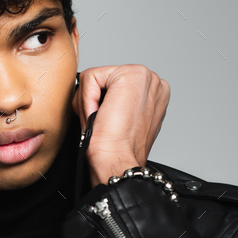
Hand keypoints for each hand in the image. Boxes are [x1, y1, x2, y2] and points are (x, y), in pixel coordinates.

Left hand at [73, 65, 169, 187]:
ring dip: (87, 104)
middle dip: (91, 103)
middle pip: (102, 81)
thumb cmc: (117, 150)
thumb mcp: (119, 120)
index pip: (110, 87)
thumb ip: (114, 102)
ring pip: (94, 78)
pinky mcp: (129, 75)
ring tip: (100, 123)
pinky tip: (97, 116)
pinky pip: (89, 77)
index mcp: (152, 94)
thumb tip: (94, 96)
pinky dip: (85, 100)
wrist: (118, 162)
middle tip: (100, 125)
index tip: (107, 126)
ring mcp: (144, 76)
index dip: (98, 106)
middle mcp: (152, 82)